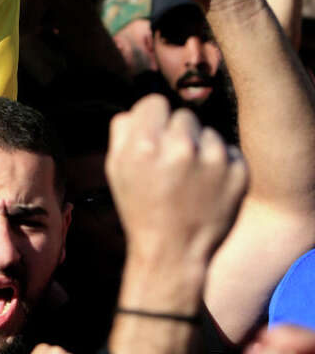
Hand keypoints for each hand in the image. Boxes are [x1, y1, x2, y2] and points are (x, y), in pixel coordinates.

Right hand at [106, 95, 247, 267]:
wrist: (172, 251)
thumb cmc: (140, 208)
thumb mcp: (115, 170)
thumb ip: (122, 132)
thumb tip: (138, 109)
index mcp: (144, 144)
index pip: (154, 102)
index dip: (152, 119)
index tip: (153, 137)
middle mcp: (180, 147)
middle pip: (183, 115)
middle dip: (176, 134)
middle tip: (171, 163)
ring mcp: (213, 159)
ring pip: (208, 132)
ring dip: (200, 148)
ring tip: (189, 179)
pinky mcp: (238, 172)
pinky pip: (228, 150)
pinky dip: (220, 165)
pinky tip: (207, 186)